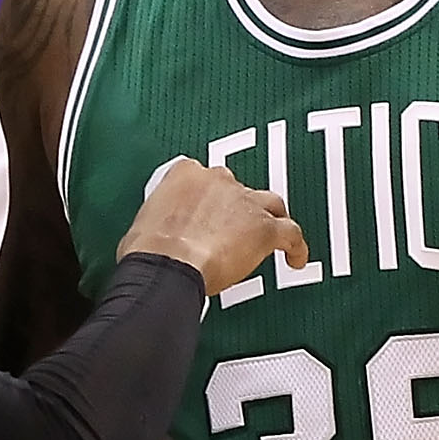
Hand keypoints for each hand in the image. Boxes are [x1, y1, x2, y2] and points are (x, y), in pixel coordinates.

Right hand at [118, 158, 305, 296]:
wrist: (167, 265)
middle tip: (232, 228)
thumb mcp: (142, 224)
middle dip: (237, 207)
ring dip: (269, 218)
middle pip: (238, 188)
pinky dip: (296, 246)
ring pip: (269, 204)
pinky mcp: (264, 229)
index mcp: (186, 174)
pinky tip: (295, 259)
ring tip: (270, 233)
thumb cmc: (149, 251)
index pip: (204, 176)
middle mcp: (219, 181)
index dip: (208, 197)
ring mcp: (244, 202)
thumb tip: (153, 239)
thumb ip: (158, 221)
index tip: (205, 211)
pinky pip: (291, 233)